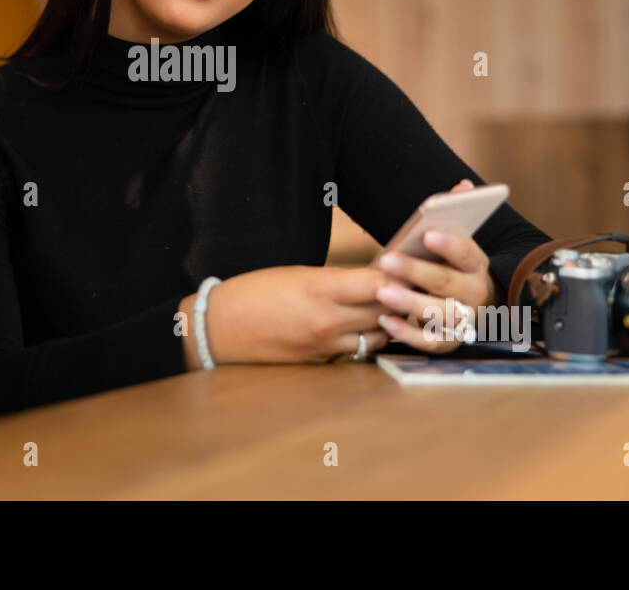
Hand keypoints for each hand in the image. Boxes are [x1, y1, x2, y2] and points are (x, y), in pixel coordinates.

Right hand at [180, 264, 391, 367]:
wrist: (219, 329)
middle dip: (400, 298)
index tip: (404, 267)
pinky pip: (358, 351)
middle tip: (408, 286)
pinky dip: (368, 339)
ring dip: (388, 322)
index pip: (378, 283)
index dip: (396, 275)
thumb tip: (373, 277)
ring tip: (390, 308)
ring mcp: (326, 345)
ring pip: (379, 336)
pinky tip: (366, 327)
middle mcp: (327, 321)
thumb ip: (336, 278)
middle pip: (386, 311)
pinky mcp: (321, 362)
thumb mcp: (296, 274)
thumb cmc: (255, 292)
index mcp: (319, 290)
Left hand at [373, 178, 493, 353]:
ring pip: (440, 314)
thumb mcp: (457, 244)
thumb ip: (457, 216)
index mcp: (476, 265)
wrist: (473, 307)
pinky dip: (408, 334)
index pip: (466, 253)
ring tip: (382, 292)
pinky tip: (385, 320)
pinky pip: (430, 342)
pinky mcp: (449, 343)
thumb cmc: (453, 269)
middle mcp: (475, 294)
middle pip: (447, 283)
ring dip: (410, 303)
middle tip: (387, 260)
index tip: (427, 233)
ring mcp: (464, 321)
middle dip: (416, 271)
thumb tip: (464, 186)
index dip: (448, 244)